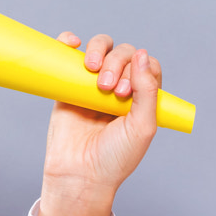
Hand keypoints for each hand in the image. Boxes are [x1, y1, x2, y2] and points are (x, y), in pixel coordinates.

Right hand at [34, 32, 164, 215]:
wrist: (79, 174)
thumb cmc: (114, 157)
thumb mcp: (142, 126)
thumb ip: (147, 91)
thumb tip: (141, 54)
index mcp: (142, 97)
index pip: (147, 65)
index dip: (139, 70)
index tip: (126, 93)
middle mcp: (120, 86)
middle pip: (125, 53)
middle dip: (117, 64)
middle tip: (108, 89)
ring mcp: (93, 84)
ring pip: (102, 48)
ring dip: (98, 50)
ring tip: (91, 70)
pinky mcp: (68, 85)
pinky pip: (70, 54)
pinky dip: (69, 41)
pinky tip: (72, 43)